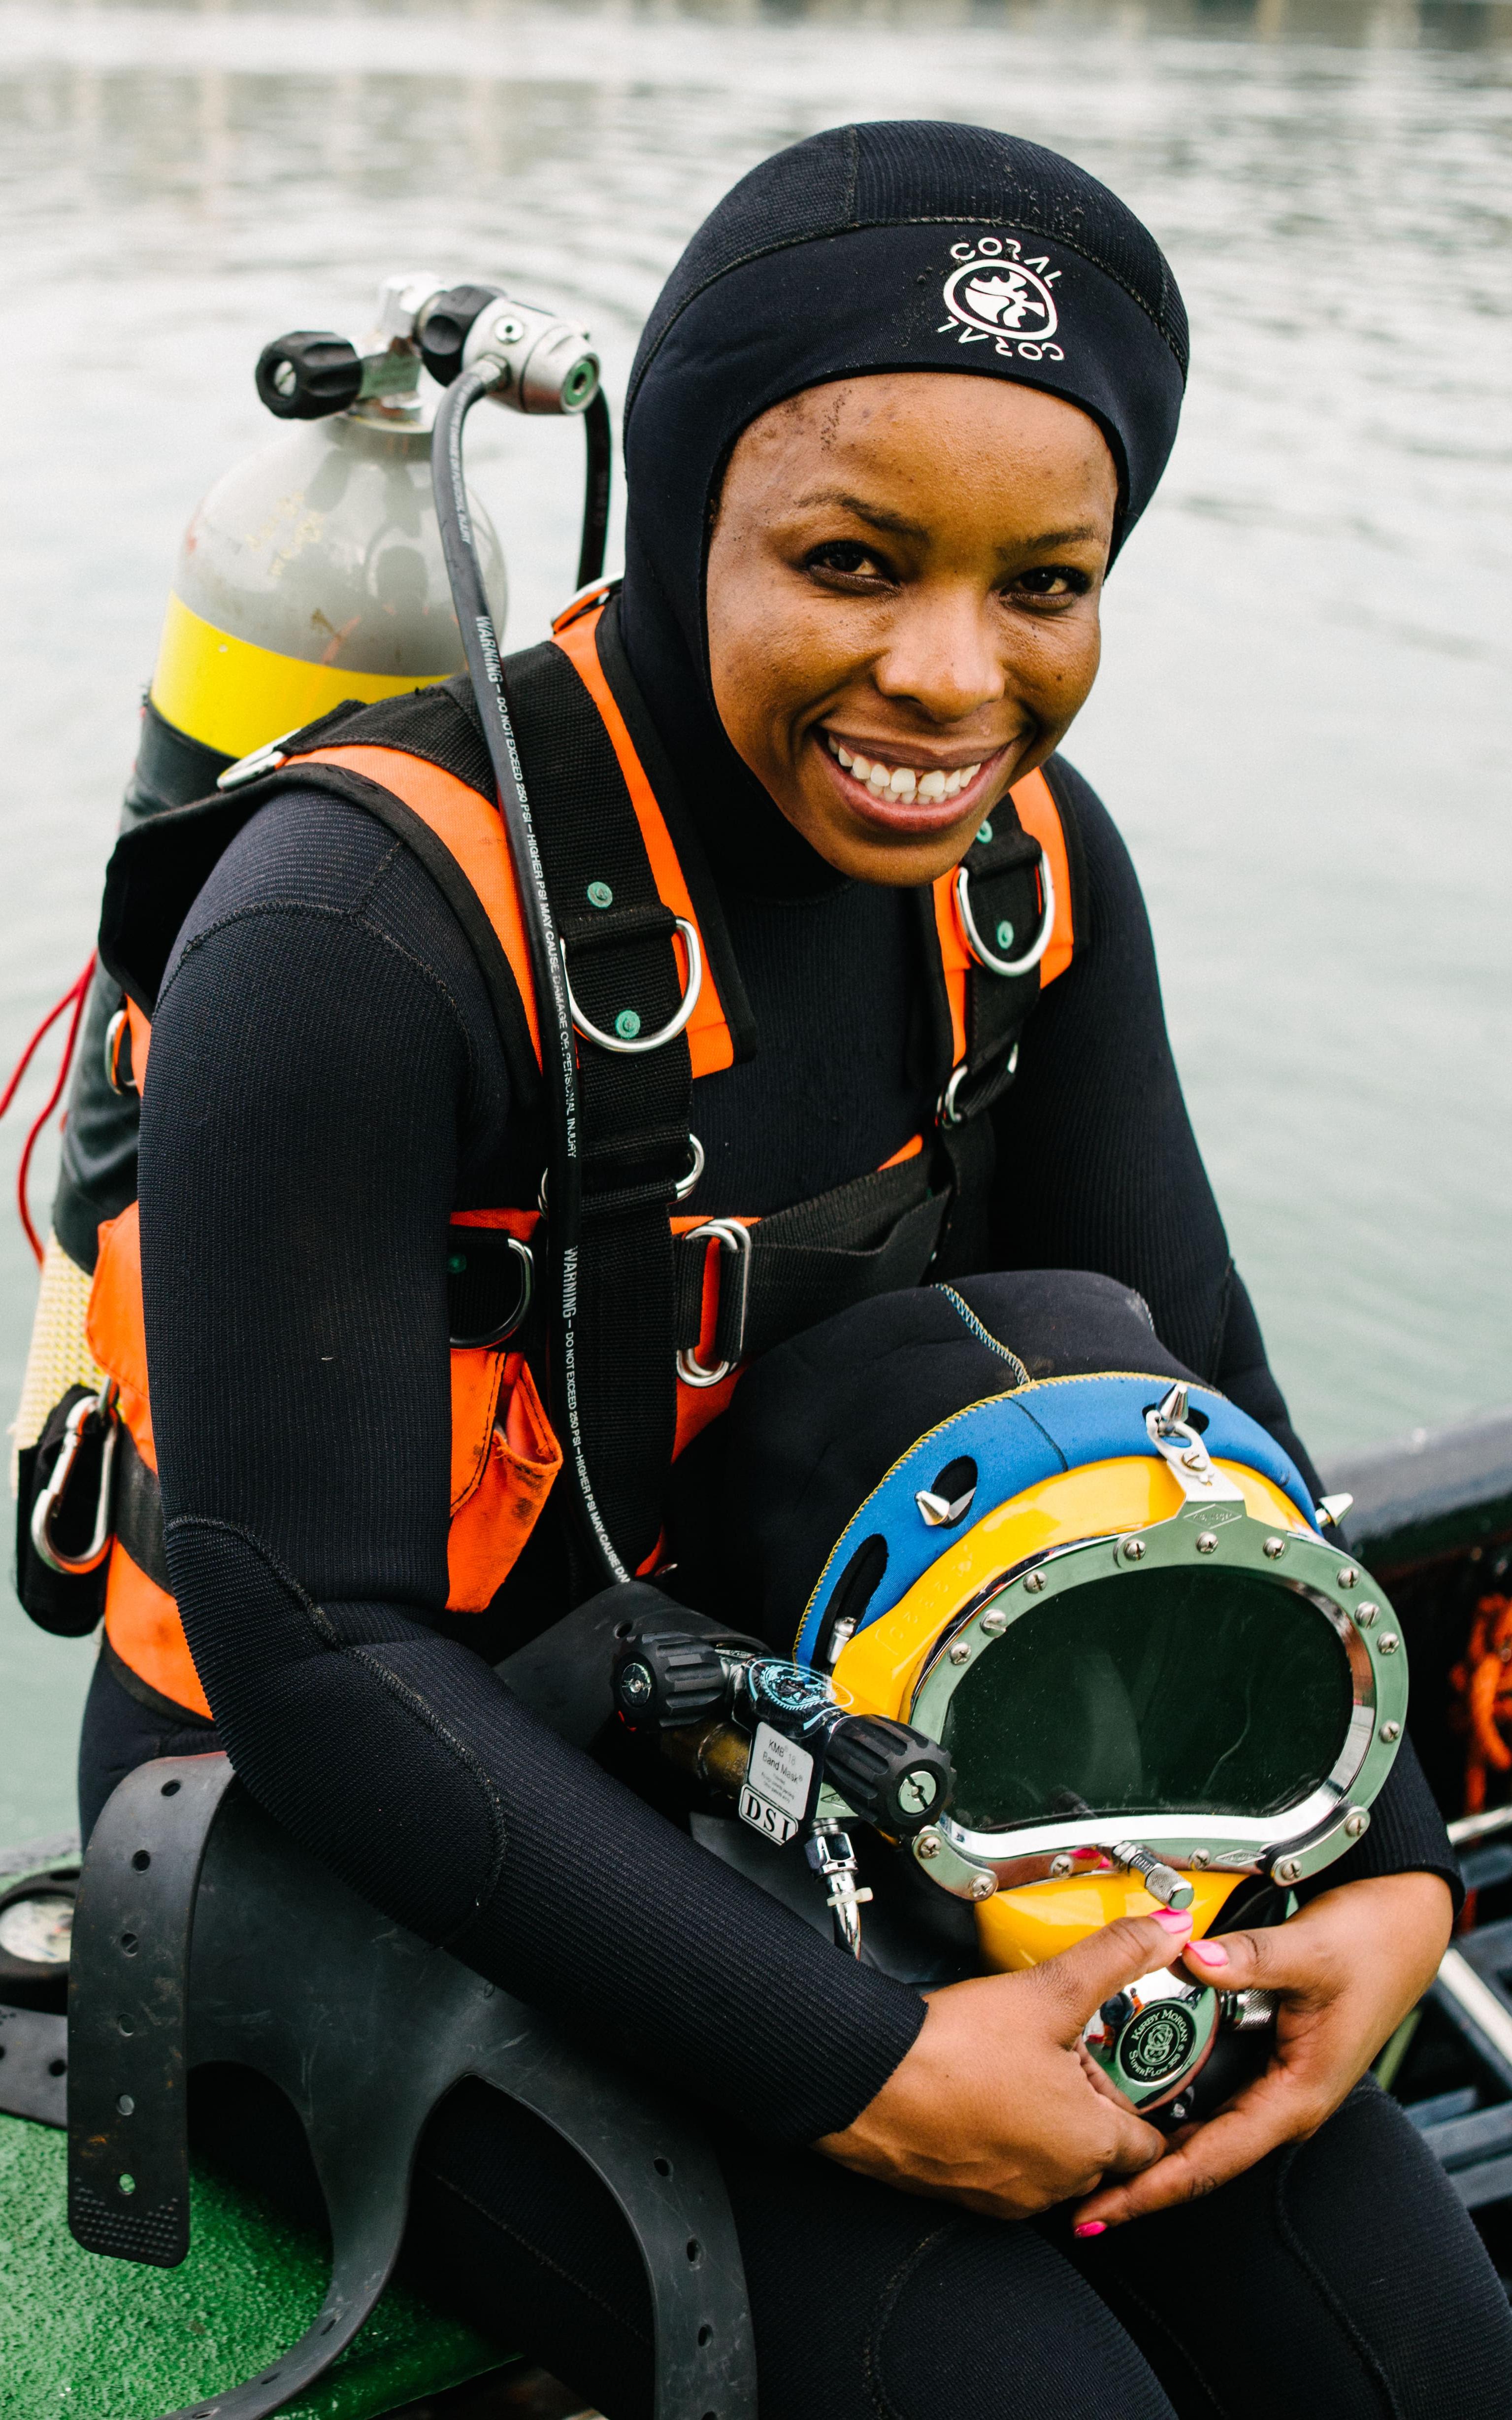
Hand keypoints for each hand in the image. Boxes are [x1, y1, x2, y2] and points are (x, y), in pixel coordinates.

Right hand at [816, 1909, 1193, 2219]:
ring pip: (1049, 2159)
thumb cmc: (950, 2053)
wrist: (864, 2081)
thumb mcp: (1048, 1990)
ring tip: (1020, 2060)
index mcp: (1088, 2145)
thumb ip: (1114, 1958)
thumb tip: (1161, 1933)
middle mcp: (1053, 2183)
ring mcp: (1005, 2195)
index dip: (1140, 2099)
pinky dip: (1001, 2131)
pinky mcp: (962, 2192)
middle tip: (1065, 2050)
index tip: (1127, 2069)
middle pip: (1099, 2149)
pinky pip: (1002, 2166)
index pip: (1149, 2145)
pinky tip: (979, 2084)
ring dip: (1045, 2117)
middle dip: (1088, 2101)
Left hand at [1072, 1869, 1453, 2233]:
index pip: (1213, 2160)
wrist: (1397, 1927)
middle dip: (1139, 2182)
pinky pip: (1204, 2096)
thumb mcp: (1310, 1952)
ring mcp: (1269, 2086)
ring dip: (1146, 2148)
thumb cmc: (1369, 1947)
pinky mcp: (1260, 2062)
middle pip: (1199, 2158)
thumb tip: (1196, 1957)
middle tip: (1077, 2200)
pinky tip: (1121, 2101)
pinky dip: (1163, 2104)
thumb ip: (1251, 1957)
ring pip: (1199, 2130)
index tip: (1105, 2211)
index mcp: (1294, 2098)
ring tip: (1087, 2162)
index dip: (1155, 2189)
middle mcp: (1279, 2103)